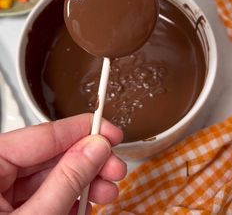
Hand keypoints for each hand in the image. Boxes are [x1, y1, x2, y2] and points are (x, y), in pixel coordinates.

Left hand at [0, 114, 125, 213]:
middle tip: (115, 167)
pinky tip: (86, 203)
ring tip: (107, 190)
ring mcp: (2, 193)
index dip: (83, 129)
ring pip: (49, 175)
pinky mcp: (10, 210)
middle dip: (88, 161)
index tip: (112, 132)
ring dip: (83, 182)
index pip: (43, 133)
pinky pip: (43, 195)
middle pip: (49, 155)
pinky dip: (67, 199)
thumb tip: (94, 148)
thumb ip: (65, 182)